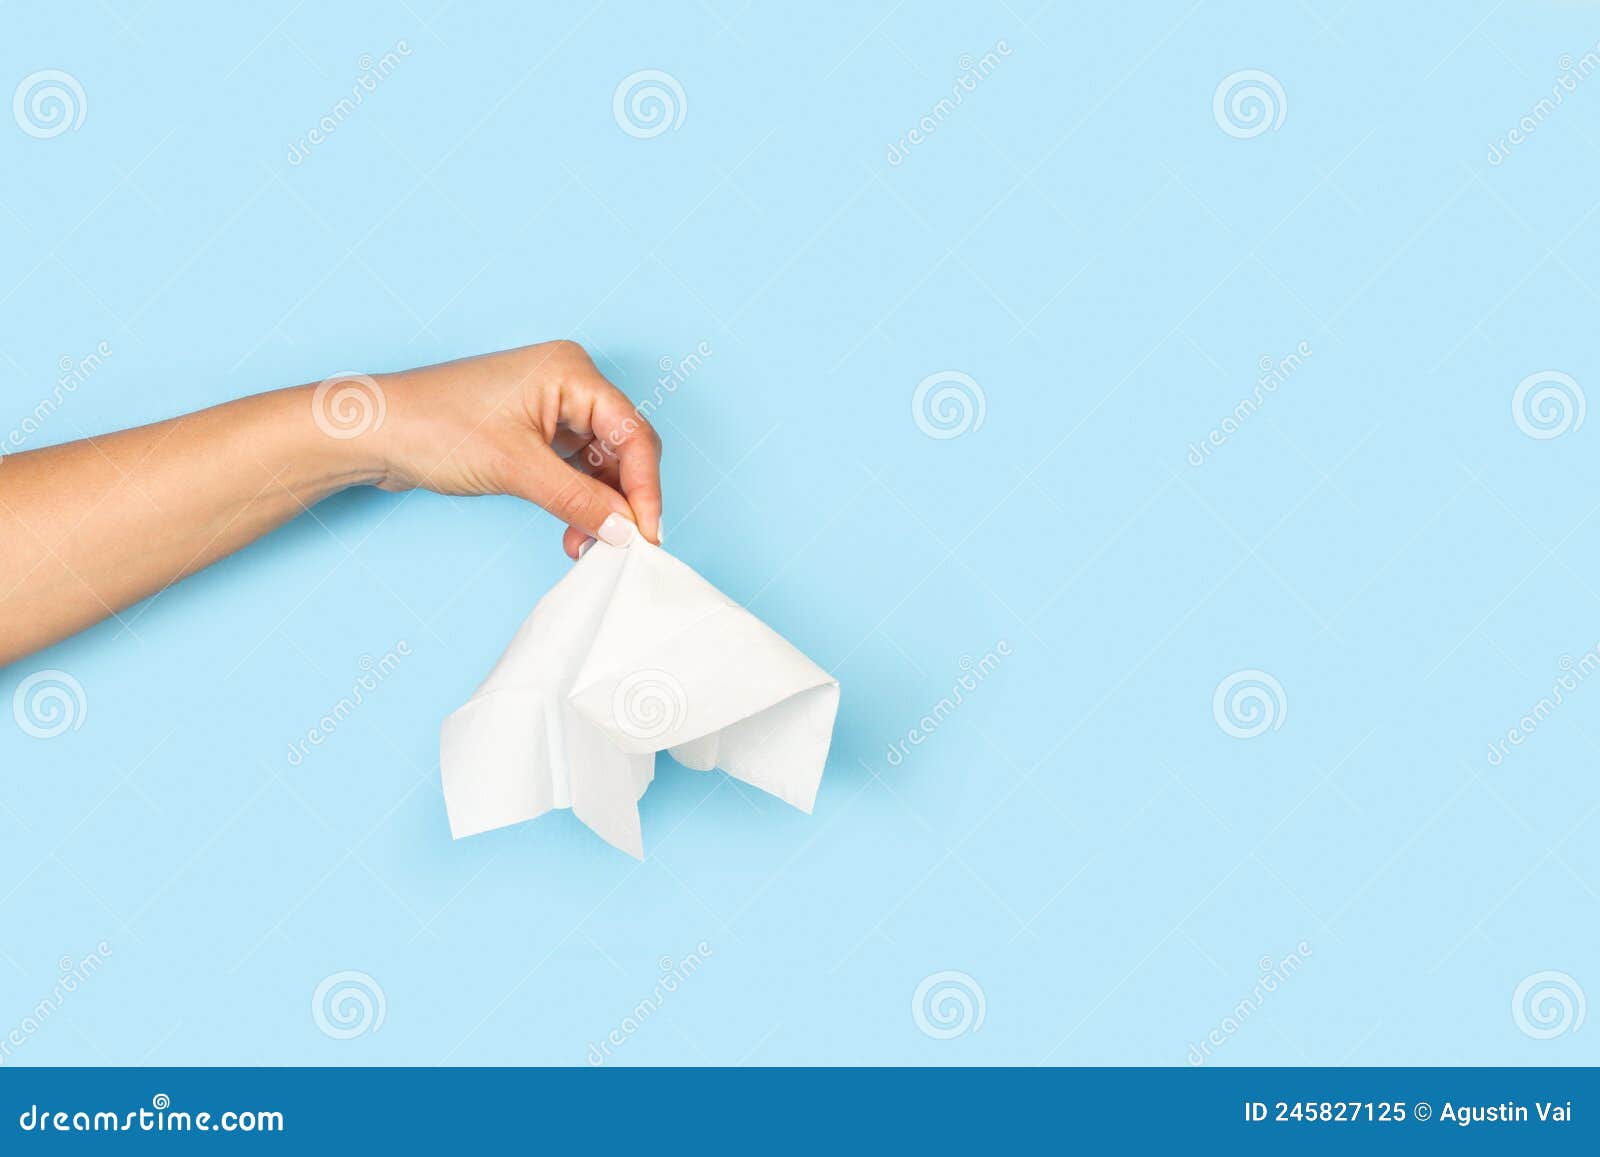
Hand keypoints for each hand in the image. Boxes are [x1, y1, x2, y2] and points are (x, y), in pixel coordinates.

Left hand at [365, 341, 662, 556]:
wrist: (372, 432)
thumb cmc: (433, 428)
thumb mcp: (515, 468)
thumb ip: (578, 500)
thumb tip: (626, 532)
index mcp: (571, 372)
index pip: (633, 433)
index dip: (645, 488)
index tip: (647, 535)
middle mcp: (568, 383)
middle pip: (623, 448)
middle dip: (623, 500)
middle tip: (622, 547)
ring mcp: (551, 408)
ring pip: (601, 465)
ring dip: (600, 508)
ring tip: (588, 546)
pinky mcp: (535, 432)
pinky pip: (576, 470)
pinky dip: (579, 502)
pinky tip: (574, 530)